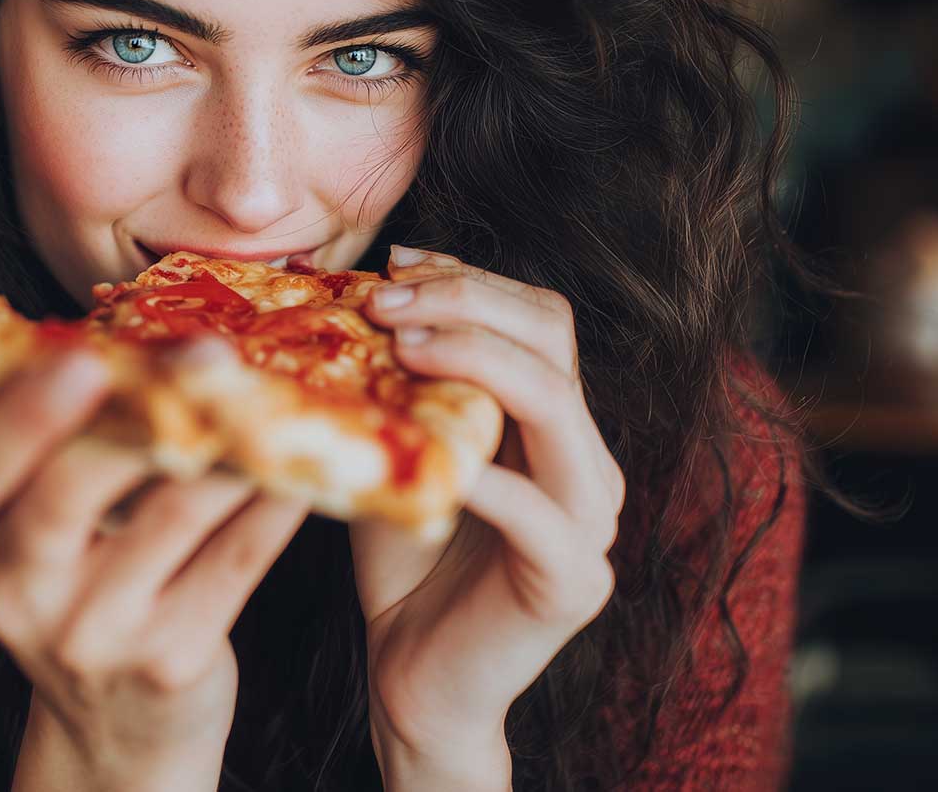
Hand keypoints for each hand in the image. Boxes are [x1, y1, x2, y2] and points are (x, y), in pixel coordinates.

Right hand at [0, 338, 310, 789]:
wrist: (116, 725)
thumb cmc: (81, 577)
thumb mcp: (40, 519)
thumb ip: (71, 438)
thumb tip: (152, 329)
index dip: (22, 414)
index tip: (80, 359)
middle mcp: (12, 589)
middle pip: (68, 492)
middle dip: (139, 415)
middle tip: (204, 355)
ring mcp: (89, 632)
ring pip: (173, 513)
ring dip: (232, 442)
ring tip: (269, 387)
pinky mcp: (168, 660)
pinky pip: (236, 557)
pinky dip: (274, 499)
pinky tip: (301, 457)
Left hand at [353, 245, 625, 763]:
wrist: (414, 675)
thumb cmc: (403, 555)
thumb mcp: (399, 446)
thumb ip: (397, 380)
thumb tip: (346, 286)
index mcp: (553, 421)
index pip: (538, 317)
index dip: (471, 279)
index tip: (394, 263)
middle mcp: (586, 458)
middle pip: (552, 341)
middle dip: (465, 303)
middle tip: (382, 302)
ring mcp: (590, 519)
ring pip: (557, 404)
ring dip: (475, 361)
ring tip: (396, 348)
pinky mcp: (573, 580)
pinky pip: (539, 512)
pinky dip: (486, 475)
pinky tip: (432, 454)